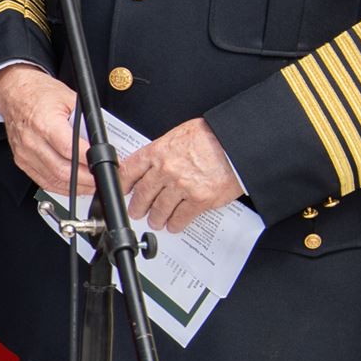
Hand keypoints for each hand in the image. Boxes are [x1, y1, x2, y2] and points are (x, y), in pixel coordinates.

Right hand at [0, 65, 91, 198]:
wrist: (15, 93)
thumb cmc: (39, 93)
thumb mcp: (70, 99)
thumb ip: (85, 121)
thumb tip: (101, 140)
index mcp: (44, 123)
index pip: (70, 150)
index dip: (89, 160)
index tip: (104, 163)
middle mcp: (32, 141)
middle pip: (62, 170)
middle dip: (86, 179)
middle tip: (101, 178)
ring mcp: (25, 154)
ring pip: (53, 180)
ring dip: (75, 186)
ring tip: (91, 184)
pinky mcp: (22, 161)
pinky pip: (43, 181)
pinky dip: (61, 186)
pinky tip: (73, 184)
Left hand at [120, 118, 243, 235]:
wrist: (237, 143)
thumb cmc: (212, 136)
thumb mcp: (179, 136)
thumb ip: (163, 151)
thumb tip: (151, 163)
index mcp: (158, 152)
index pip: (130, 170)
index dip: (123, 184)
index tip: (123, 190)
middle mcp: (166, 170)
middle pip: (142, 194)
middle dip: (137, 206)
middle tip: (137, 211)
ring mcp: (182, 187)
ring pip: (160, 209)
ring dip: (156, 218)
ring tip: (155, 221)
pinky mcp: (199, 200)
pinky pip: (181, 217)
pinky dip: (175, 224)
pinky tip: (173, 225)